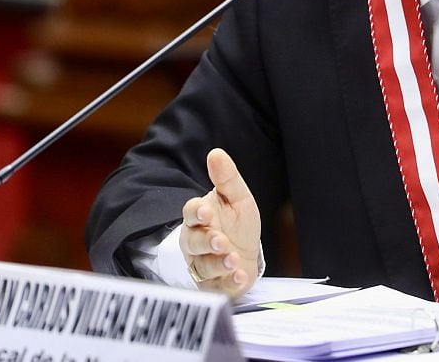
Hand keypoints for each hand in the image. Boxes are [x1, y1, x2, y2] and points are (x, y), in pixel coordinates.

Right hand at [179, 148, 261, 296]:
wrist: (247, 254)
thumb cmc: (237, 224)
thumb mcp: (237, 198)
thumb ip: (227, 178)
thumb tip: (216, 153)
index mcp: (200, 217)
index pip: (191, 212)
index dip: (197, 213)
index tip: (206, 212)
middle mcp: (196, 242)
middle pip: (194, 242)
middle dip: (206, 242)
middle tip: (220, 241)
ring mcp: (203, 265)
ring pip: (204, 266)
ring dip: (218, 263)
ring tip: (233, 259)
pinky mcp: (214, 285)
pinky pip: (218, 286)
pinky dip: (229, 282)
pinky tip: (239, 277)